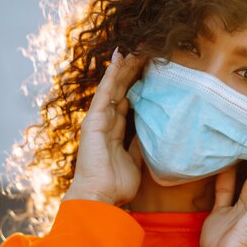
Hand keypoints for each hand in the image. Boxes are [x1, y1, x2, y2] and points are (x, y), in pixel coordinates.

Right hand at [63, 47, 147, 205]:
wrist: (100, 198)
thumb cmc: (116, 185)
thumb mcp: (136, 161)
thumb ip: (141, 145)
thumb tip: (153, 133)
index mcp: (114, 131)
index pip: (128, 102)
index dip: (138, 85)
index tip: (151, 70)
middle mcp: (105, 122)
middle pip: (121, 90)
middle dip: (133, 72)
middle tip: (147, 52)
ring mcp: (98, 120)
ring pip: (114, 87)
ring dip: (124, 67)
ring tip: (136, 48)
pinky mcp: (94, 121)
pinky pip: (104, 94)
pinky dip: (111, 75)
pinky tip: (118, 59)